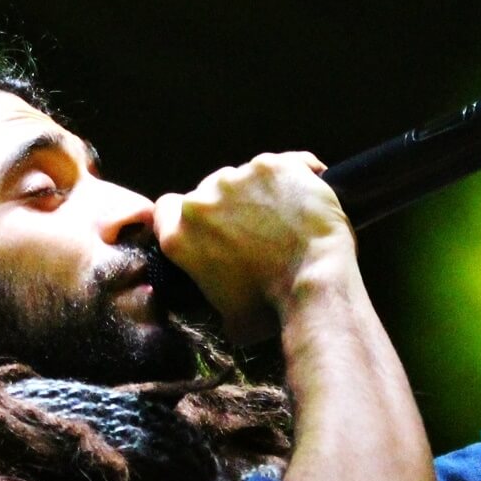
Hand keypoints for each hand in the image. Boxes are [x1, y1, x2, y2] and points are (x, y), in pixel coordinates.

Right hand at [153, 151, 353, 339]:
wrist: (313, 284)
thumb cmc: (272, 308)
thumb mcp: (228, 317)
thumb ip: (213, 294)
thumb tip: (226, 307)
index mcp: (179, 235)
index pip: (166, 209)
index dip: (186, 215)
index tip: (208, 225)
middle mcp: (202, 201)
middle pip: (209, 190)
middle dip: (230, 205)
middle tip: (258, 229)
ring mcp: (239, 177)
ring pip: (247, 175)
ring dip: (262, 191)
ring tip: (288, 217)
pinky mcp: (274, 165)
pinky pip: (288, 163)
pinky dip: (299, 176)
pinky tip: (311, 194)